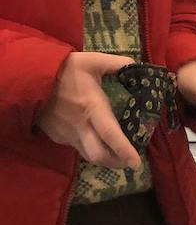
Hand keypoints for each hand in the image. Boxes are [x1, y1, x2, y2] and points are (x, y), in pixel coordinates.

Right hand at [36, 51, 141, 169]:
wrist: (27, 77)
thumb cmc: (63, 69)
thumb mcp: (92, 61)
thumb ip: (118, 64)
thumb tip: (138, 67)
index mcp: (92, 108)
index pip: (110, 135)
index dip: (124, 151)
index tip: (137, 163)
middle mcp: (80, 126)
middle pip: (99, 155)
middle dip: (117, 163)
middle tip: (130, 162)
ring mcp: (66, 134)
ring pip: (88, 155)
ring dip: (104, 158)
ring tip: (117, 154)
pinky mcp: (57, 136)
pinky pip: (77, 147)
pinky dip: (90, 148)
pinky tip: (96, 139)